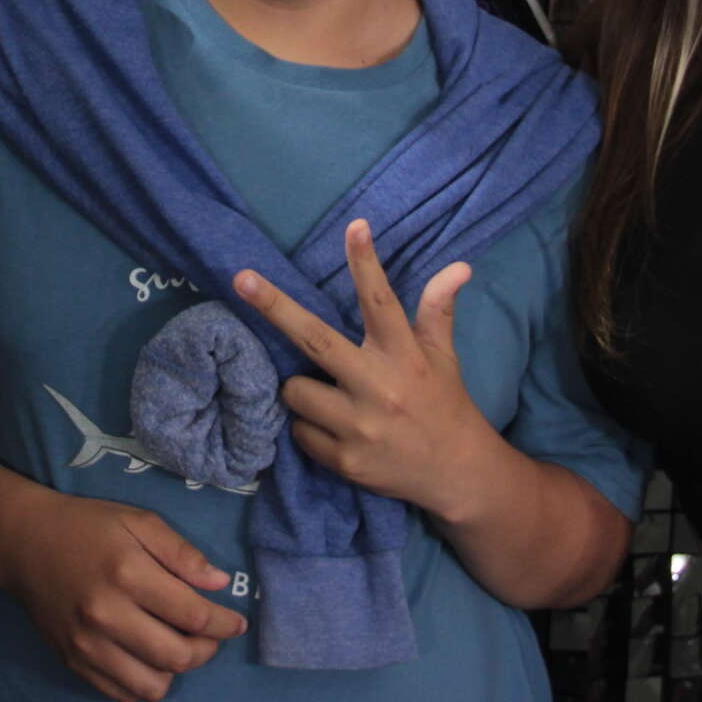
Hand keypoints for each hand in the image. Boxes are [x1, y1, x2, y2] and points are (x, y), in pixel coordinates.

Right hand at [0, 490, 245, 701]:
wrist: (24, 542)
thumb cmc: (87, 526)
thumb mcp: (137, 521)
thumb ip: (181, 553)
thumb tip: (220, 584)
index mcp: (126, 574)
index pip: (193, 616)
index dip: (225, 624)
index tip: (236, 622)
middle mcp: (105, 615)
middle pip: (177, 656)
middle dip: (207, 650)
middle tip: (210, 636)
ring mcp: (86, 645)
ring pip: (152, 686)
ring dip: (175, 672)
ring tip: (177, 647)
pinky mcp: (73, 662)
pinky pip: (122, 693)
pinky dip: (143, 682)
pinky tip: (145, 655)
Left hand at [232, 219, 486, 517]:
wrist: (457, 475)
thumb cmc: (443, 404)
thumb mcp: (444, 356)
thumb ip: (439, 310)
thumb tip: (460, 266)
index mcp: (404, 356)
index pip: (382, 301)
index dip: (366, 263)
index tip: (355, 225)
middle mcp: (379, 387)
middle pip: (315, 338)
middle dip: (274, 307)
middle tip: (241, 278)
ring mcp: (359, 426)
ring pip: (295, 390)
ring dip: (302, 388)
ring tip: (332, 396)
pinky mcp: (344, 460)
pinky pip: (300, 431)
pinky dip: (310, 426)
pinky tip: (337, 429)